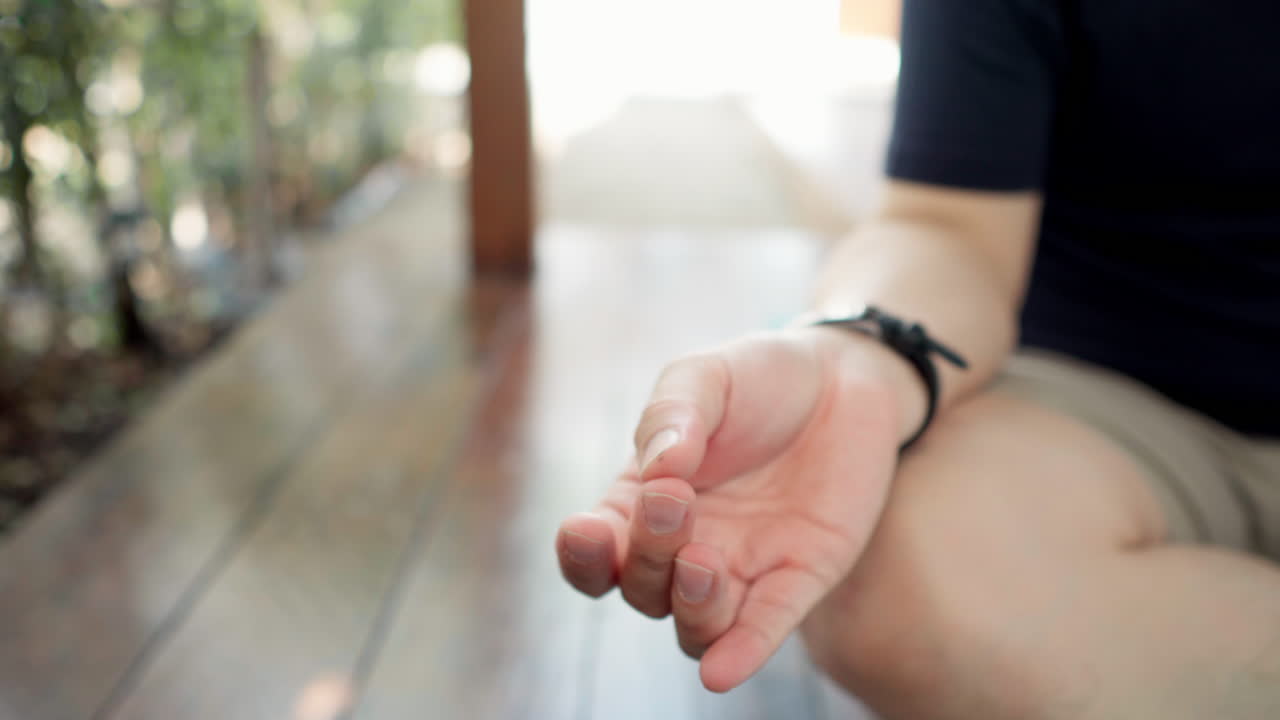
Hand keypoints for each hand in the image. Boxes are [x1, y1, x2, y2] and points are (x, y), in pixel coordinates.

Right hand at [556, 327, 916, 691]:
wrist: (846, 377)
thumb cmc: (760, 377)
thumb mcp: (706, 376)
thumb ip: (674, 413)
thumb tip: (659, 467)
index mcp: (644, 500)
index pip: (595, 552)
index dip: (582, 556)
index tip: (586, 530)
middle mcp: (684, 546)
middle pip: (642, 589)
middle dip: (647, 555)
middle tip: (673, 500)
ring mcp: (741, 568)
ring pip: (694, 628)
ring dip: (690, 610)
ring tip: (703, 562)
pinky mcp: (798, 579)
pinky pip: (763, 629)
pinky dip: (741, 654)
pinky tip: (723, 672)